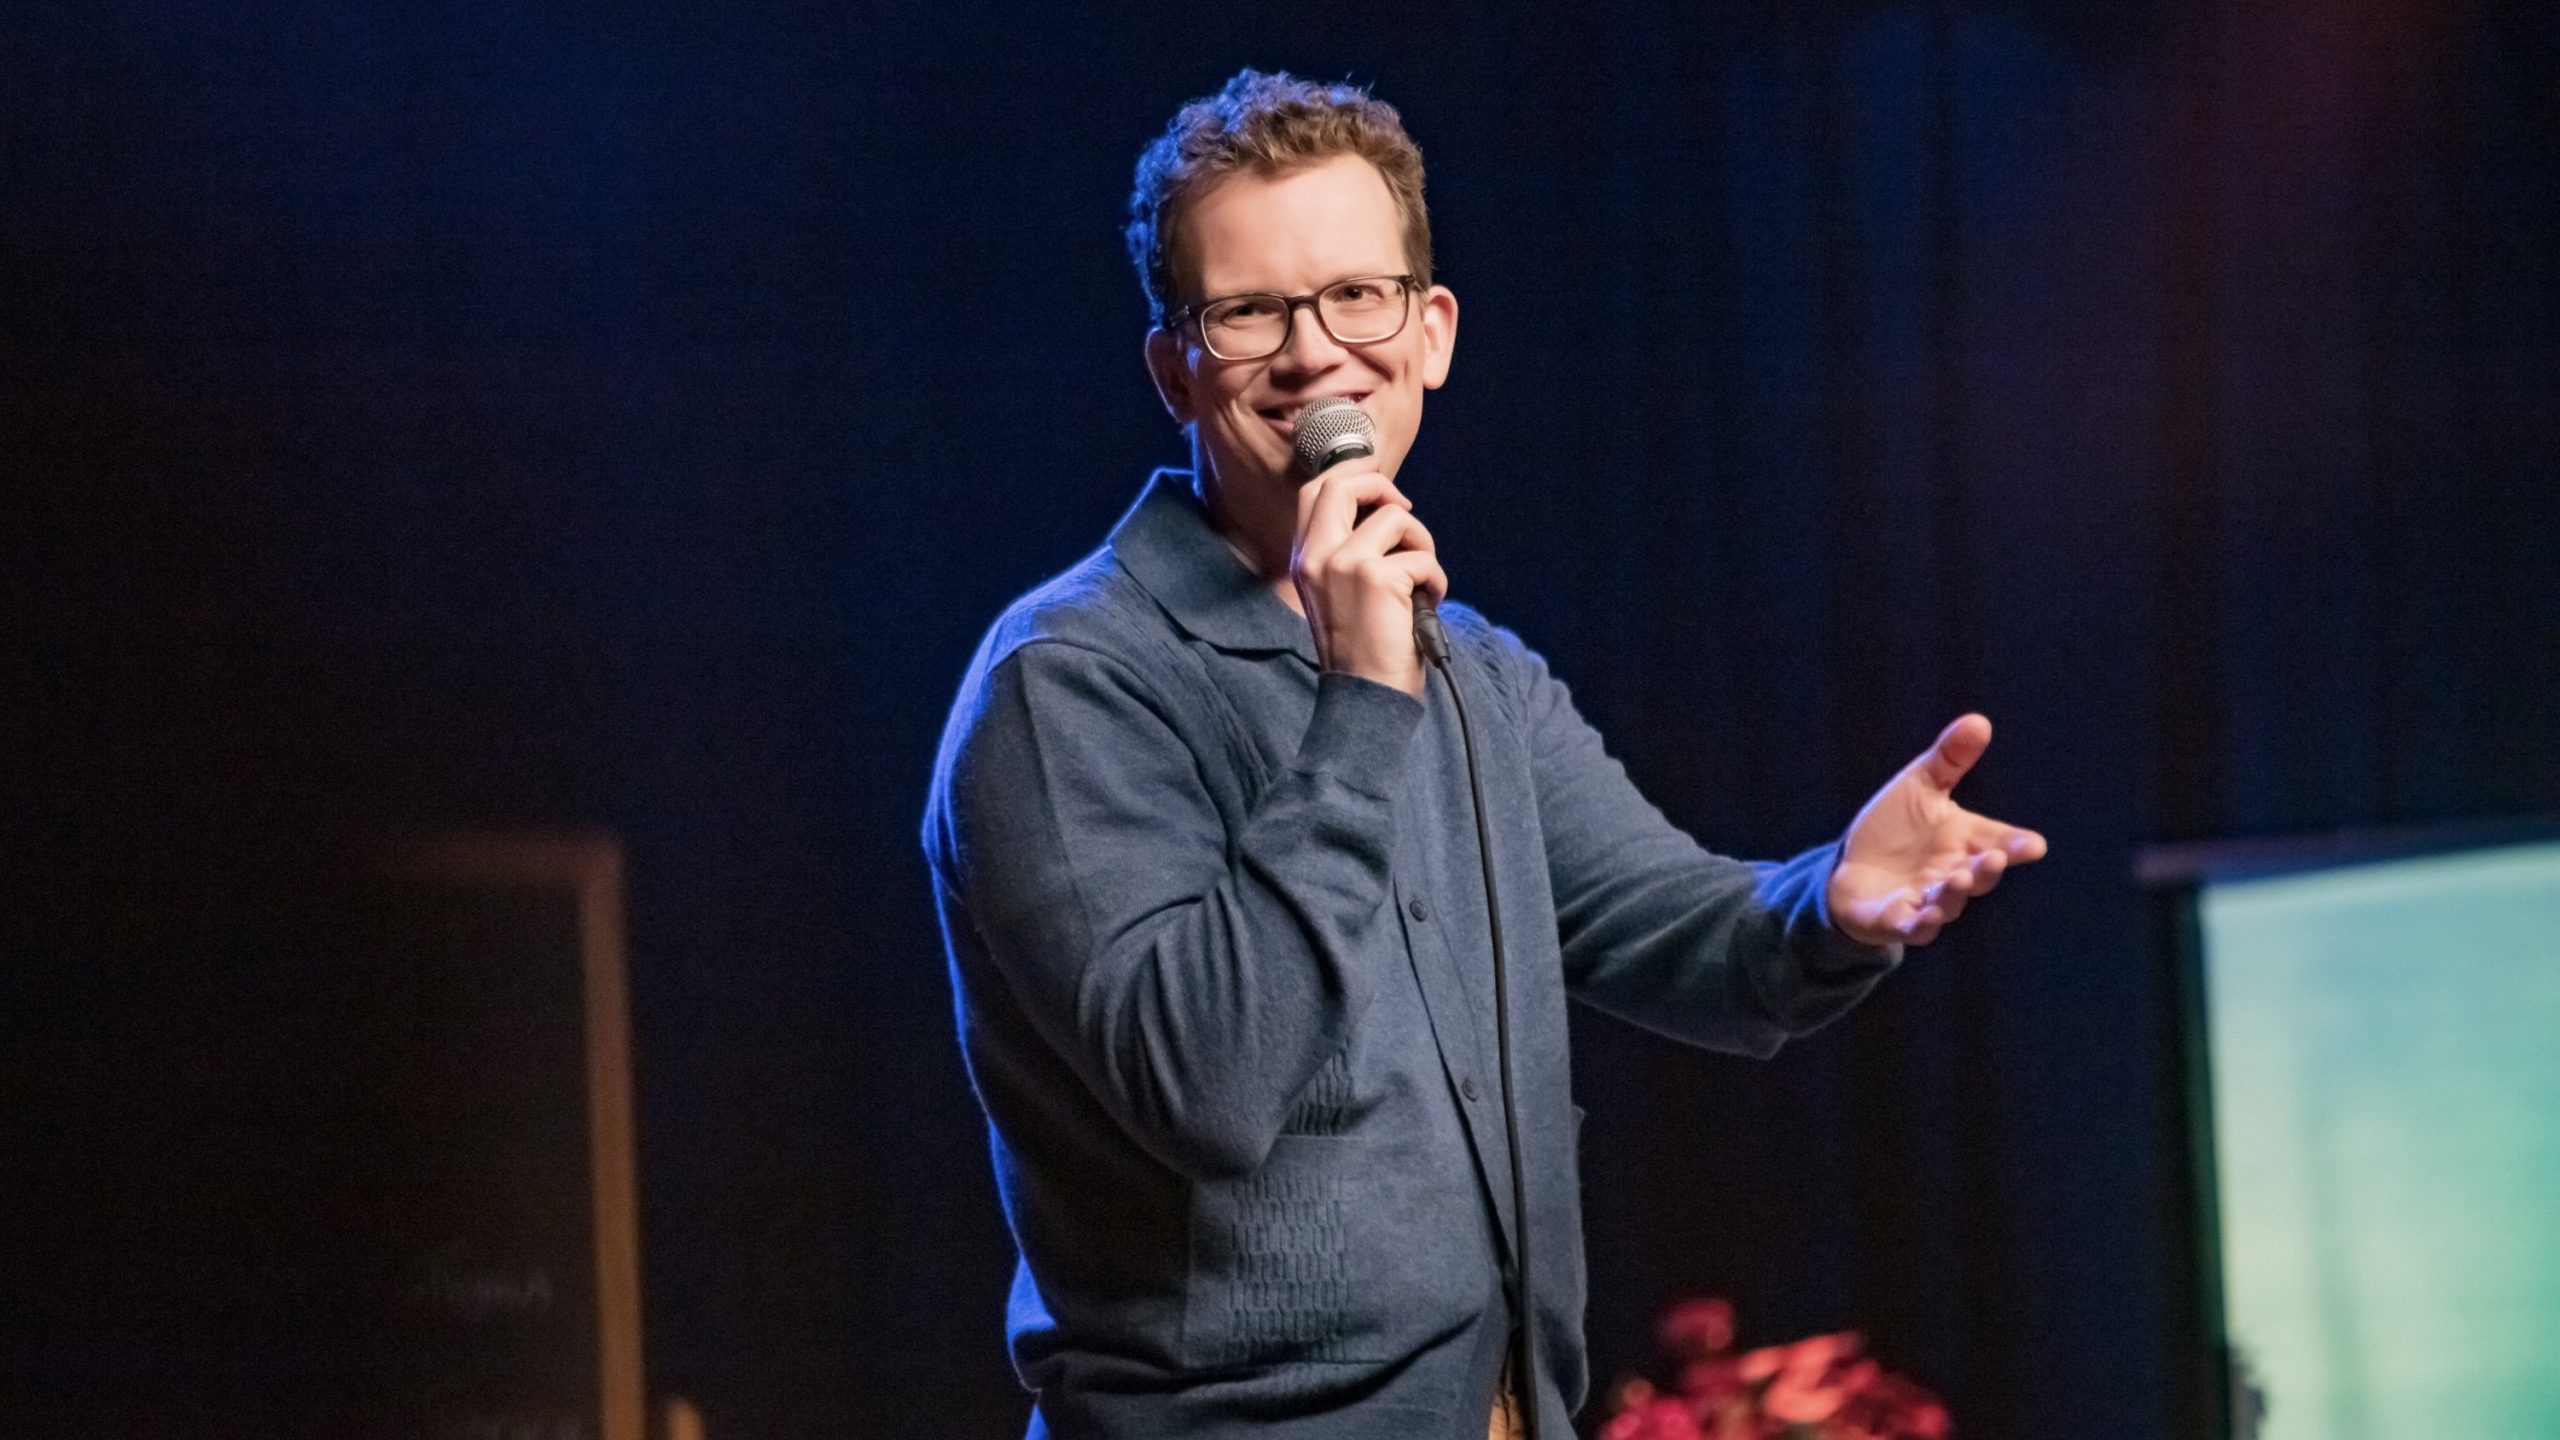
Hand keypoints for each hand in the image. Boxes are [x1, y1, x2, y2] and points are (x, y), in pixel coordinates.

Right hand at [1290, 462, 1447, 697]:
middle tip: (1405, 511)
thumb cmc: (1361, 649)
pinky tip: (1428, 603)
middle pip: (1344, 485)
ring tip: (1421, 580)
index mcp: (1304, 559)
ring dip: (1422, 544)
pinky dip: (1436, 579)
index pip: (1314, 491)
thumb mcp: (1336, 593)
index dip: (1350, 474)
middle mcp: (1317, 556)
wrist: (1364, 696)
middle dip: (1384, 487)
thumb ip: (1345, 551)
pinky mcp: (1378, 578)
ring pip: (1396, 517)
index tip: (1379, 483)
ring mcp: (1345, 564)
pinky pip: (1422, 556)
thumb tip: (1384, 512)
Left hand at [1827, 714, 2046, 946]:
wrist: (1851, 865)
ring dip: (1955, 893)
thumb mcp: (1920, 786)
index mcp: (1965, 842)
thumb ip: (1949, 759)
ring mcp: (1926, 901)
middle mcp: (1952, 875)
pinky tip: (1924, 915)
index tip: (2032, 845)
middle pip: (1979, 876)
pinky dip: (1918, 923)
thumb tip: (1979, 720)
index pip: (2000, 843)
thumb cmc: (1895, 827)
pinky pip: (1910, 927)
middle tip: (1993, 856)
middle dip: (1987, 868)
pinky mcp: (1894, 920)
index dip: (2017, 845)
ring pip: (1948, 903)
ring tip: (1958, 877)